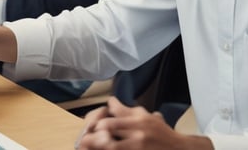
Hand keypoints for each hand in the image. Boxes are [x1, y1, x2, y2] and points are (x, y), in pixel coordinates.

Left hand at [76, 97, 210, 149]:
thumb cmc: (163, 135)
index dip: (100, 113)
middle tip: (84, 135)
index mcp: (139, 117)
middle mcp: (138, 129)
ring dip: (97, 144)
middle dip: (94, 129)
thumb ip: (130, 111)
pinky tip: (102, 149)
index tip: (91, 119)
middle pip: (107, 125)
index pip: (114, 110)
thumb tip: (111, 102)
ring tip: (85, 145)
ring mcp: (138, 145)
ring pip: (110, 144)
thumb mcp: (148, 118)